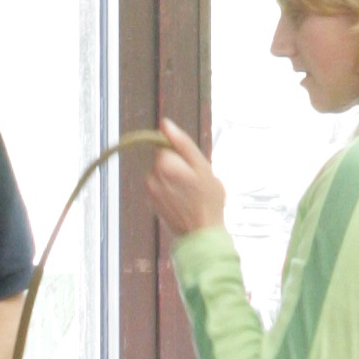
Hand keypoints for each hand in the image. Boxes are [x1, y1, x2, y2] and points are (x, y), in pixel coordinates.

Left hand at [144, 115, 225, 239]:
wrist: (202, 234)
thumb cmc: (207, 200)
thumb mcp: (202, 166)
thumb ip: (182, 143)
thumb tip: (165, 123)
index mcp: (163, 164)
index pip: (166, 144)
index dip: (182, 153)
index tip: (193, 166)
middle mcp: (152, 176)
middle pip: (164, 159)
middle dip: (179, 165)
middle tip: (195, 180)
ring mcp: (150, 191)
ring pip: (163, 173)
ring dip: (175, 178)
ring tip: (191, 192)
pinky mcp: (152, 202)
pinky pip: (161, 187)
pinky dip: (171, 190)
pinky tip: (184, 200)